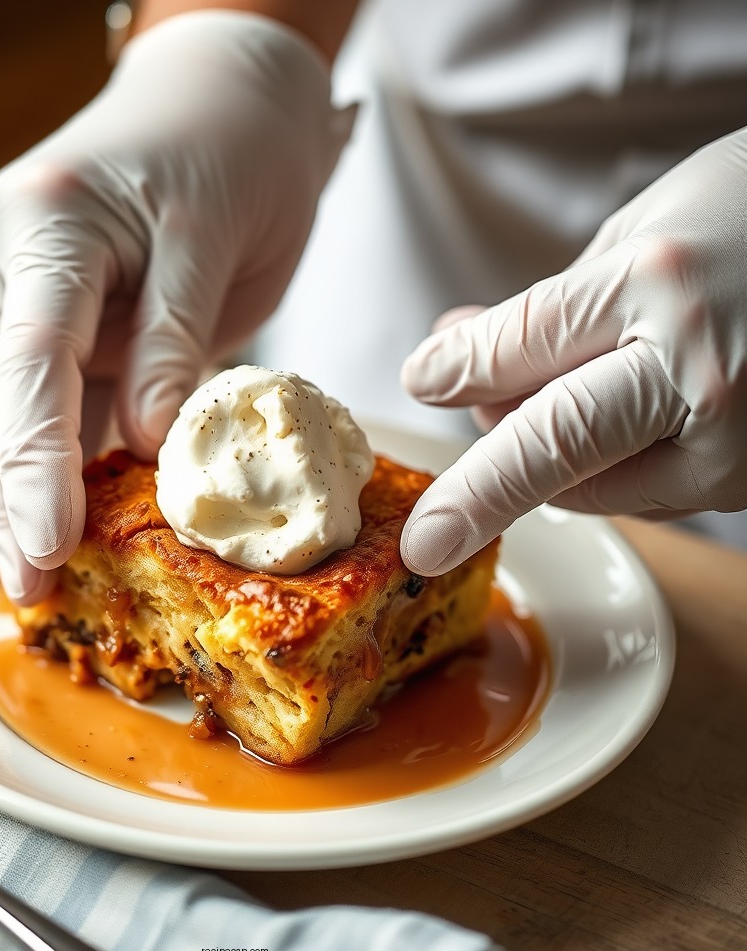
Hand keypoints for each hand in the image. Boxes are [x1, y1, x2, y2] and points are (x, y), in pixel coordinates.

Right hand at [0, 12, 352, 601]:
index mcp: (40, 224)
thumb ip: (174, 340)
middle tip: (29, 589)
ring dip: (23, 495)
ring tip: (39, 581)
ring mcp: (21, 297)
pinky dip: (60, 466)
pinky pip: (52, 406)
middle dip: (9, 499)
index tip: (45, 544)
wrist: (228, 98)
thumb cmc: (228, 148)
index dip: (35, 462)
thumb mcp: (211, 237)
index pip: (29, 360)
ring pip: (13, 413)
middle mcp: (5, 263)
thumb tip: (146, 443)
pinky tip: (67, 525)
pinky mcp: (57, 326)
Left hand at [400, 128, 746, 574]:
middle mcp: (706, 374)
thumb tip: (463, 354)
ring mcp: (743, 442)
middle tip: (426, 542)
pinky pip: (648, 491)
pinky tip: (595, 424)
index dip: (457, 368)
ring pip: (595, 486)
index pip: (522, 342)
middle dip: (476, 499)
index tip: (420, 383)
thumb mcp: (651, 224)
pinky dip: (602, 469)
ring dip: (537, 464)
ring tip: (516, 410)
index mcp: (666, 283)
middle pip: (553, 448)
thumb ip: (556, 303)